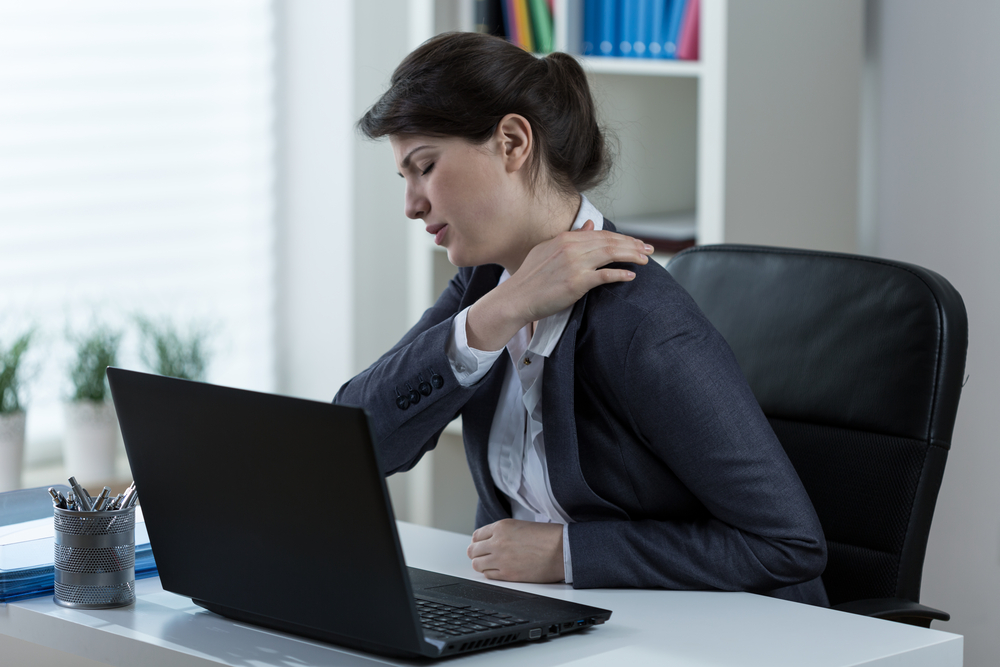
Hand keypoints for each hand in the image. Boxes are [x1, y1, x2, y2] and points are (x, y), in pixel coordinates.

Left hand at [466, 519, 564, 582]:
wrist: (562, 550)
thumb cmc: (547, 537)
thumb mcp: (520, 525)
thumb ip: (503, 532)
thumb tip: (491, 541)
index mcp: (501, 527)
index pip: (476, 535)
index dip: (478, 542)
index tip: (480, 545)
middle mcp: (497, 542)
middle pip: (473, 550)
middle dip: (476, 553)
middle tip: (482, 556)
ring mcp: (501, 559)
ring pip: (477, 564)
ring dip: (481, 564)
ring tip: (489, 564)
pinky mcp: (508, 575)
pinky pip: (488, 576)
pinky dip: (491, 574)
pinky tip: (498, 571)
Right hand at [467, 220, 653, 349]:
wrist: (517, 298)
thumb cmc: (531, 278)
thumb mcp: (548, 250)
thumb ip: (571, 237)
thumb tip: (590, 225)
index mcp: (565, 239)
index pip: (600, 234)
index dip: (621, 237)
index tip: (636, 242)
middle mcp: (571, 248)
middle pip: (609, 242)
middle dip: (632, 244)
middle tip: (648, 249)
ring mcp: (574, 264)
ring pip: (610, 254)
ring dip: (631, 255)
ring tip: (645, 259)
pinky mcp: (576, 282)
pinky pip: (604, 275)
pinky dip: (619, 274)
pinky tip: (631, 275)